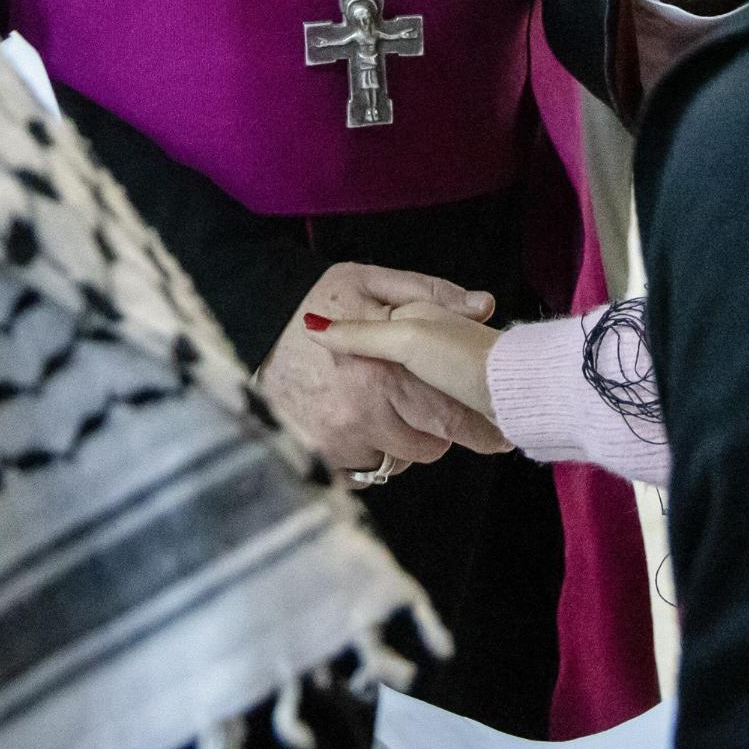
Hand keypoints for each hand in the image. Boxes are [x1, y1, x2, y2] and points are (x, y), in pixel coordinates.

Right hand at [259, 264, 513, 474]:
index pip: (451, 416)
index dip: (481, 426)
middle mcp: (364, 414)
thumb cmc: (314, 298)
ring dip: (404, 438)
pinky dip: (371, 448)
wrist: (248, 324)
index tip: (501, 430)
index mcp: (385, 371)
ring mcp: (339, 440)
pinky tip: (359, 417)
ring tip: (389, 403)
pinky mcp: (319, 455)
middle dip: (442, 429)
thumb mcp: (371, 281)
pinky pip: (365, 468)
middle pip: (431, 444)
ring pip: (400, 459)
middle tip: (442, 410)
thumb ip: (429, 294)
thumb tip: (484, 305)